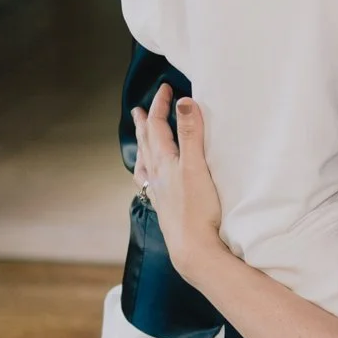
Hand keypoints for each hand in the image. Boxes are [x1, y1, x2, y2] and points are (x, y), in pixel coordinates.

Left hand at [132, 85, 225, 280]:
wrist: (193, 248)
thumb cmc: (198, 209)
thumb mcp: (197, 165)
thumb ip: (191, 133)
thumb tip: (183, 102)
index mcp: (164, 161)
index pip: (159, 126)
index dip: (162, 106)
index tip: (166, 89)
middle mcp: (157, 175)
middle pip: (147, 142)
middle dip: (145, 123)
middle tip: (139, 110)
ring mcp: (158, 192)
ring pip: (145, 162)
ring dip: (142, 146)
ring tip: (139, 138)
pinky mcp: (164, 207)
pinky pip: (148, 182)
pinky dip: (146, 172)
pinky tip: (147, 177)